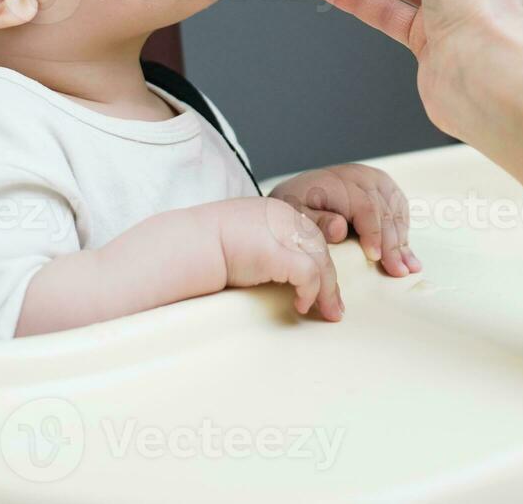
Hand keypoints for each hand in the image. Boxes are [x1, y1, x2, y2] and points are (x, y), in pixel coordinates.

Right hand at [211, 197, 342, 320]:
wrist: (188, 245)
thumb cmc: (205, 246)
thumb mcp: (244, 238)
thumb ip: (266, 247)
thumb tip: (278, 270)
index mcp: (276, 210)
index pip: (310, 235)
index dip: (320, 262)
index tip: (323, 286)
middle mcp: (285, 216)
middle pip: (321, 248)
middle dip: (331, 281)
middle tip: (335, 307)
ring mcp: (283, 232)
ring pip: (322, 262)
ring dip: (327, 291)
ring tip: (327, 312)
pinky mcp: (279, 252)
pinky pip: (309, 274)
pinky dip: (311, 293)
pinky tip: (301, 305)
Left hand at [270, 163, 420, 276]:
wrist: (298, 192)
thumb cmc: (296, 208)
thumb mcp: (295, 216)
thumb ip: (315, 223)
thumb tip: (340, 228)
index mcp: (339, 181)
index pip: (365, 207)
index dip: (374, 233)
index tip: (375, 258)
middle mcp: (360, 176)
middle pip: (385, 211)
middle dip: (393, 244)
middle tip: (398, 271)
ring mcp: (374, 180)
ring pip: (396, 211)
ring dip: (403, 241)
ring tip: (409, 267)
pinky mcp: (383, 187)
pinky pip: (400, 208)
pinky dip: (404, 231)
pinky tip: (407, 251)